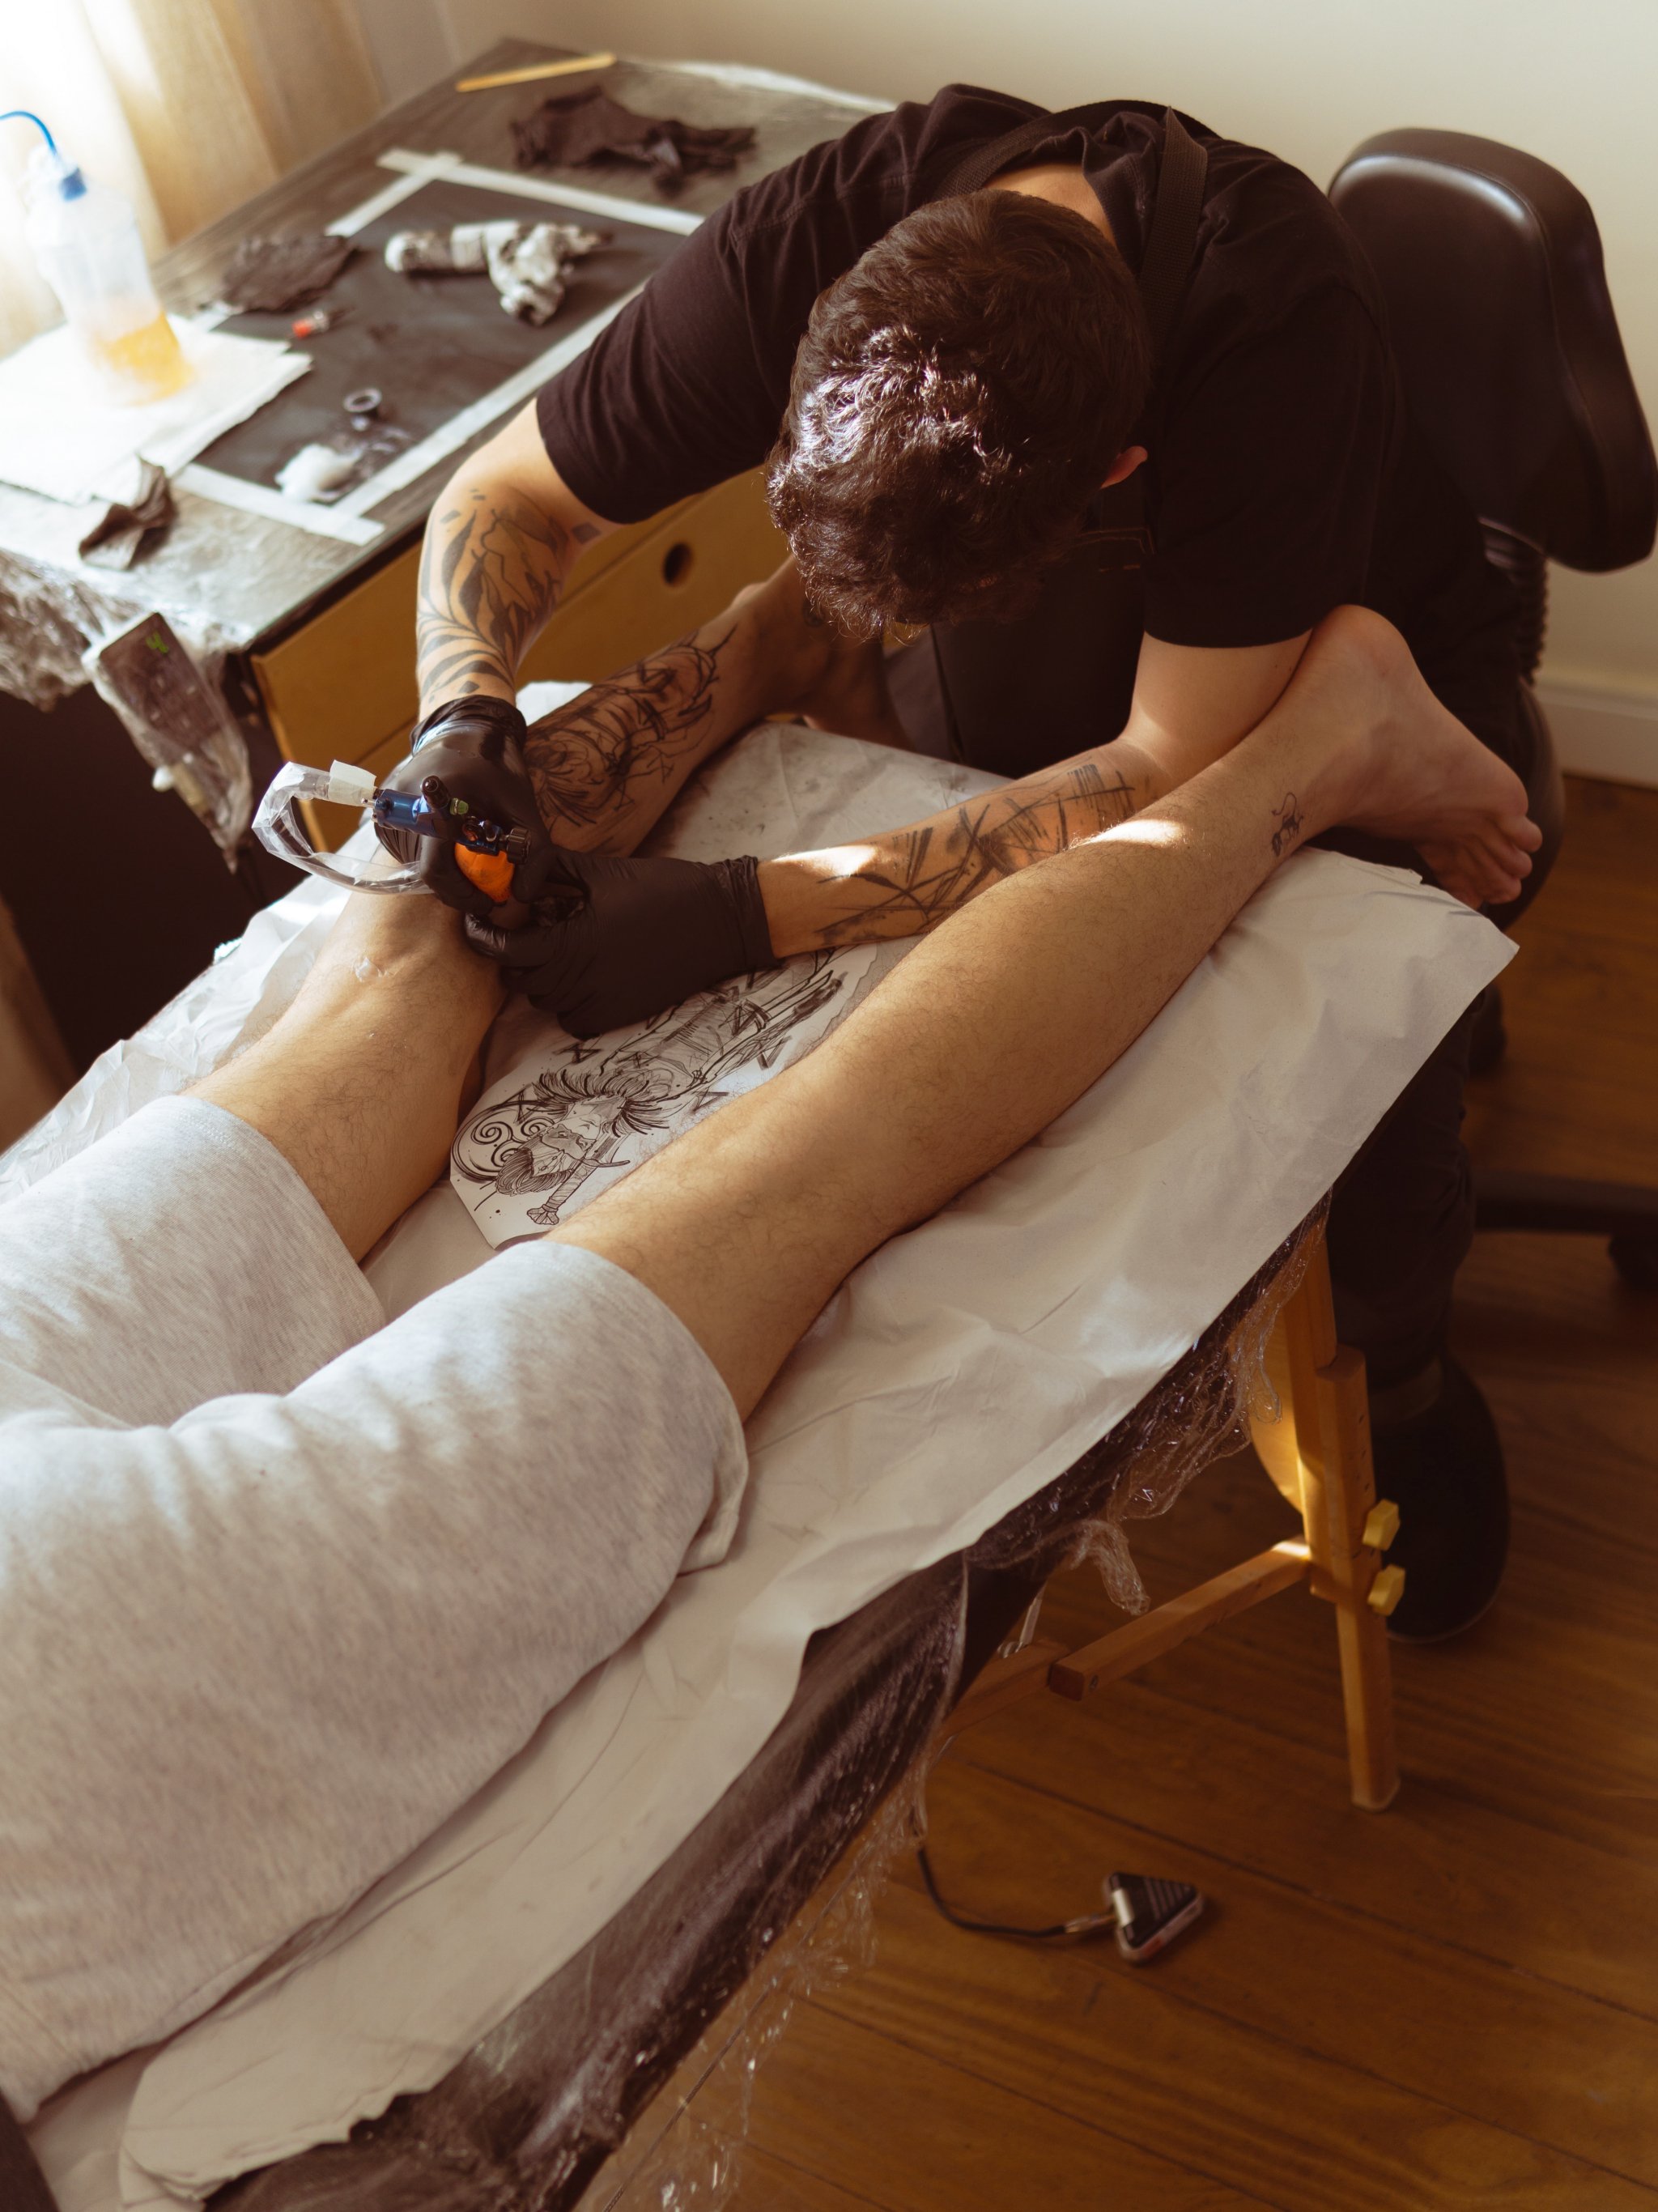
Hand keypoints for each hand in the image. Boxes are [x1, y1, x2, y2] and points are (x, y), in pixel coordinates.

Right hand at [375, 696, 550, 914]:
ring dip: (448, 871)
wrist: (464, 733)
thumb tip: (521, 896)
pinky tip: (452, 841)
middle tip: (485, 887)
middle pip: (427, 871)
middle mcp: (405, 805)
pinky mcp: (385, 814)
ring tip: (471, 855)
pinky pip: (410, 851)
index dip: (462, 894)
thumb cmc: (497, 770)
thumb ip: (535, 852)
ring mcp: (390, 809)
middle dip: (459, 887)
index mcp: (438, 800)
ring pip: (418, 864)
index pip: (437, 869)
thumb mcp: (525, 807)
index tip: (488, 901)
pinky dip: (434, 857)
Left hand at [465, 845, 776, 1035]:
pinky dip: (567, 1001)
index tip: (476, 923)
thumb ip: (553, 867)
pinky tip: (585, 974)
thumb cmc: (665, 889)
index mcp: (573, 941)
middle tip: (531, 928)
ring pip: (543, 1001)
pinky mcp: (618, 1017)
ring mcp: (601, 1003)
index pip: (504, 950)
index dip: (482, 937)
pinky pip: (570, 1019)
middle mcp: (582, 980)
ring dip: (542, 976)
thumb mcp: (603, 870)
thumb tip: (513, 867)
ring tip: (563, 947)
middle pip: (519, 979)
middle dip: (514, 954)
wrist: (722, 922)